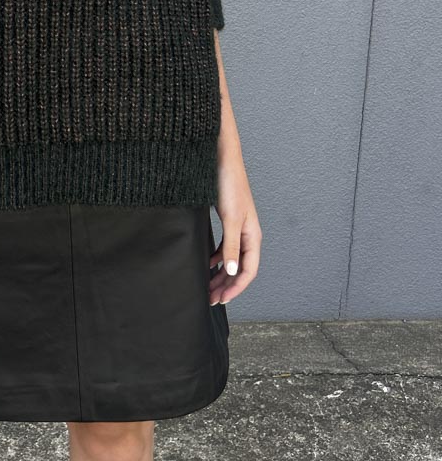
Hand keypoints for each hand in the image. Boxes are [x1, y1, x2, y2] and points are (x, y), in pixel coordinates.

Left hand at [209, 158, 261, 305]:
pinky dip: (216, 258)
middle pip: (240, 268)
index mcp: (253, 236)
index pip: (248, 271)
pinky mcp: (228, 222)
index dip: (236, 288)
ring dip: (221, 274)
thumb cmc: (230, 185)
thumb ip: (231, 246)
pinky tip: (207, 263)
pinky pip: (225, 247)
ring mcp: (238, 228)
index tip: (222, 300)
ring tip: (208, 286)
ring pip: (231, 259)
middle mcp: (248, 235)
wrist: (222, 160)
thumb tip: (233, 270)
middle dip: (226, 285)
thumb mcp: (230, 219)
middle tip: (211, 298)